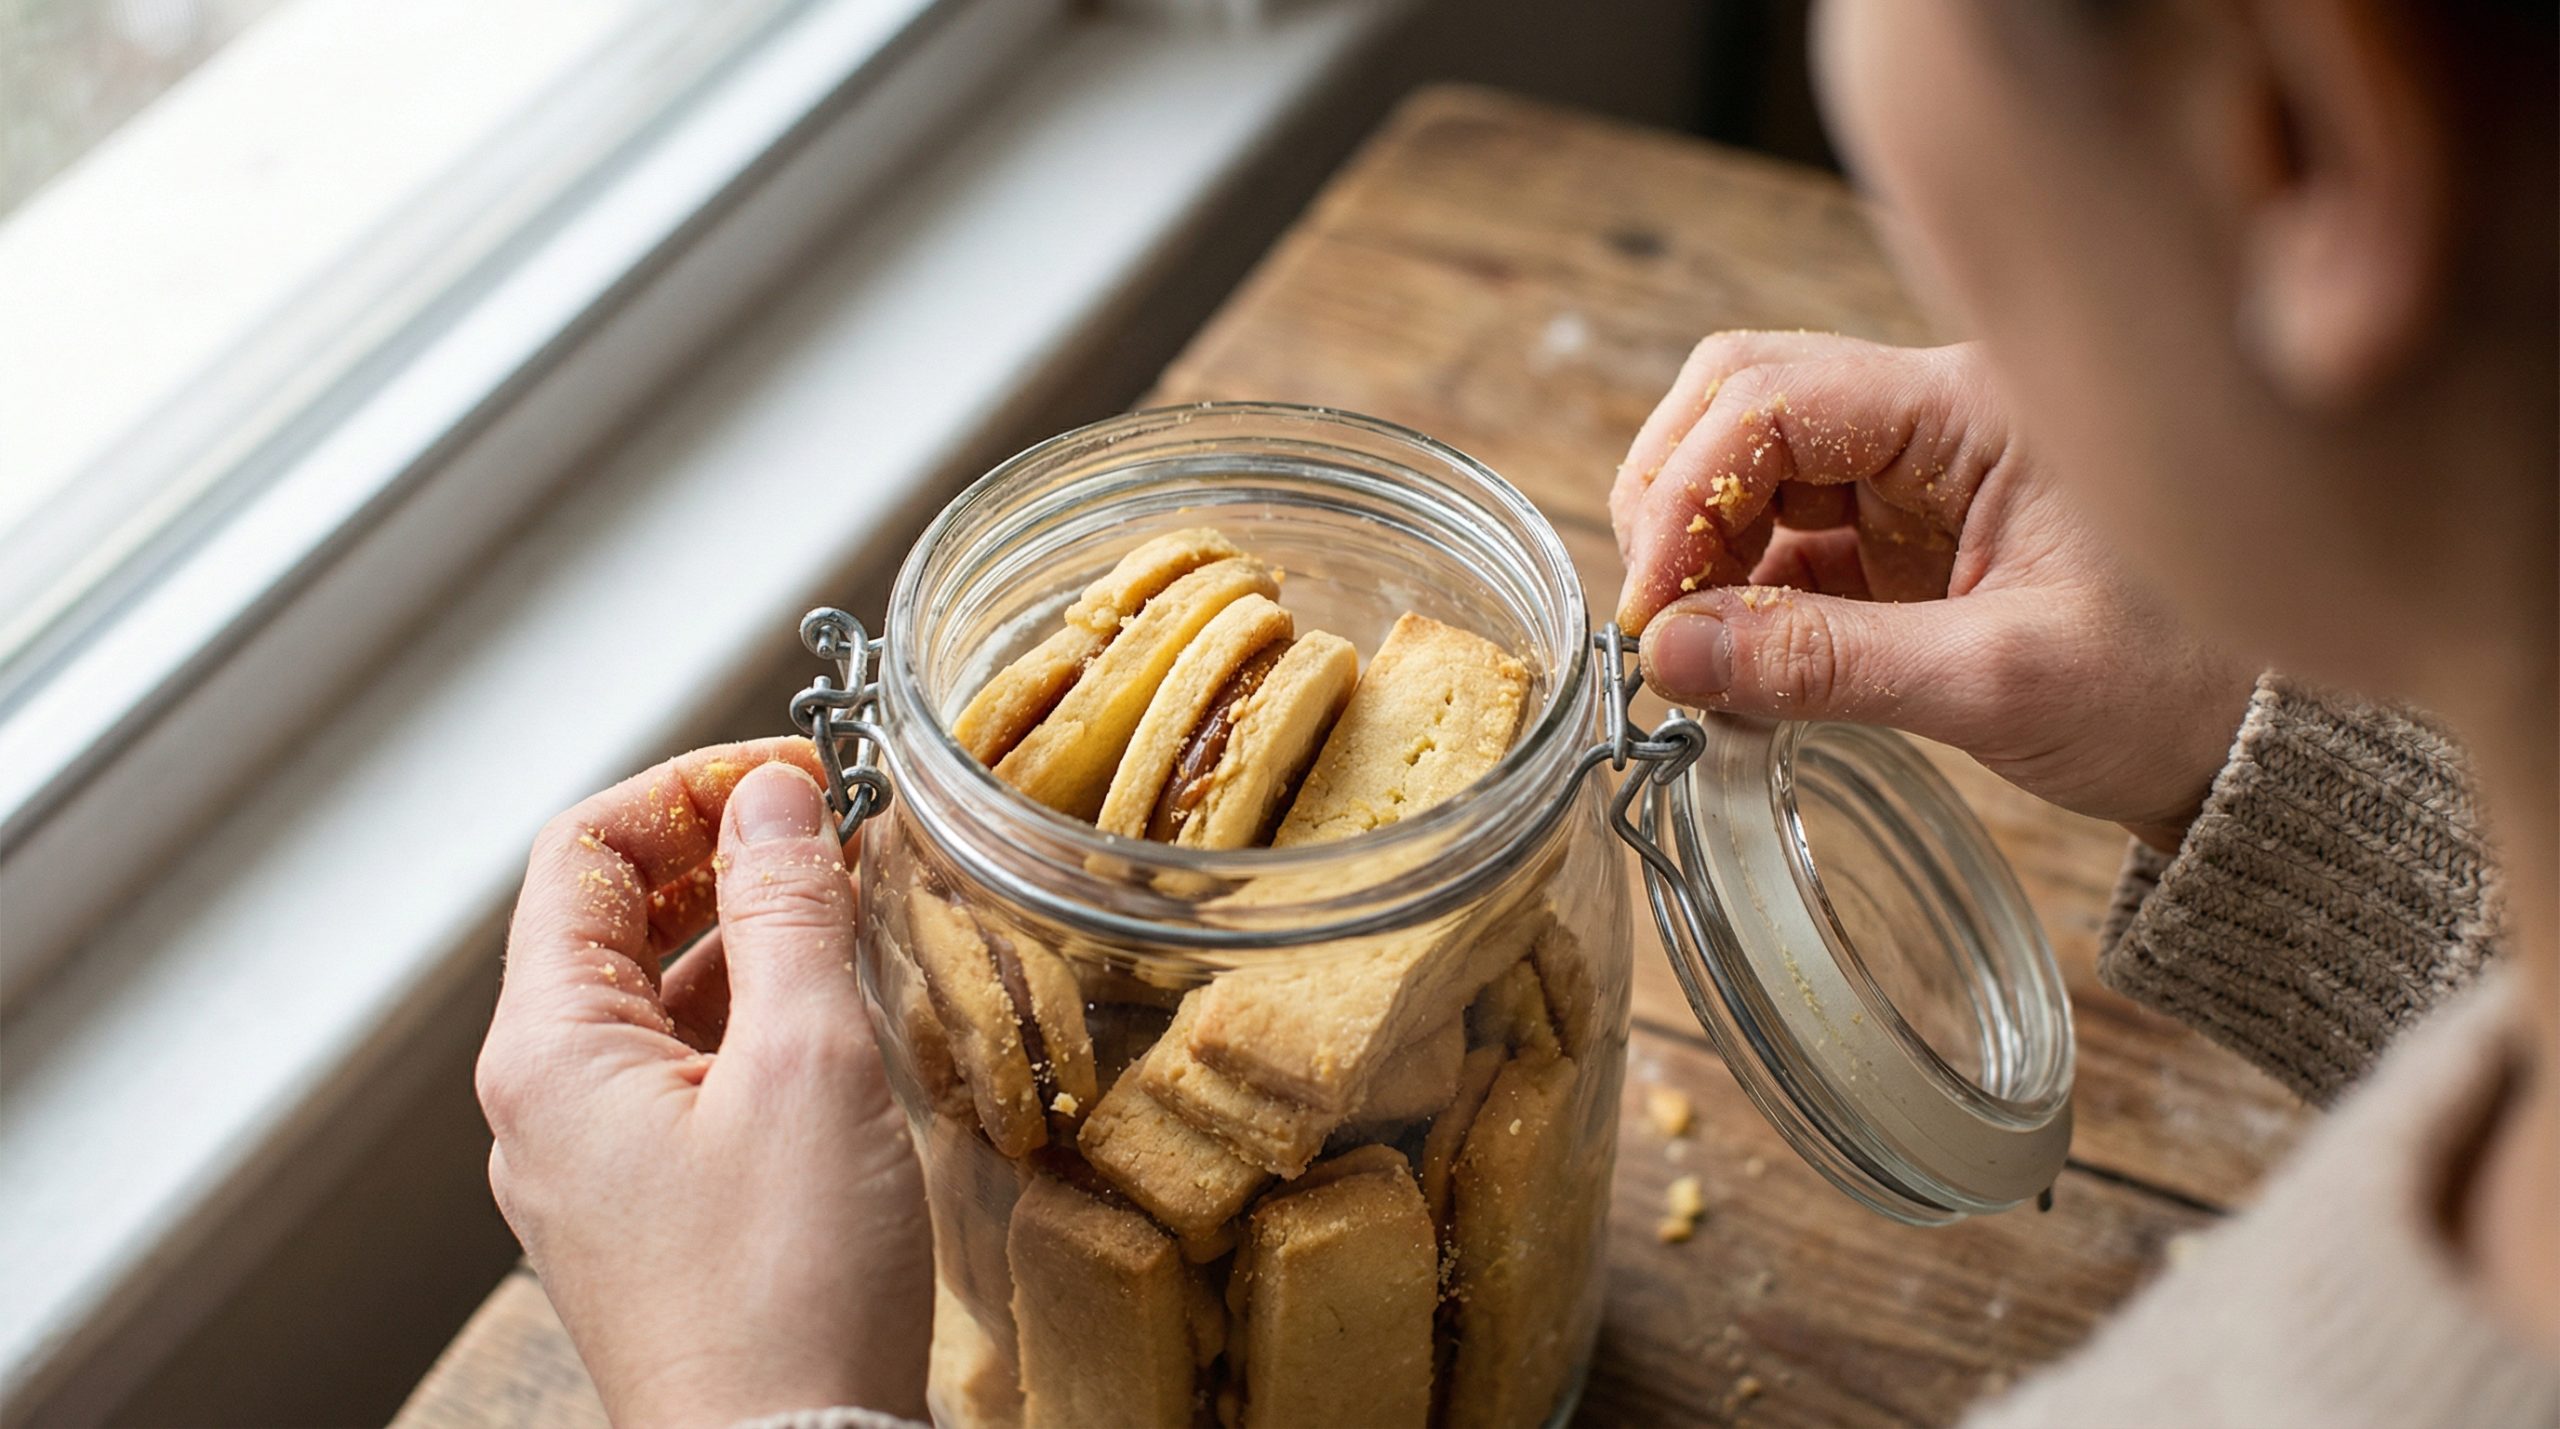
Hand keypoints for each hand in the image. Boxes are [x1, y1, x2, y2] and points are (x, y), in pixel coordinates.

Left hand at [477, 740, 930, 1427]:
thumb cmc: (786, 1290)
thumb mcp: (807, 1065)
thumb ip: (787, 911)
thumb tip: (776, 797)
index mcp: (549, 1052)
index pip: (584, 850)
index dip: (690, 788)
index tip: (796, 773)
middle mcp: (547, 1103)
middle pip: (608, 918)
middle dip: (717, 852)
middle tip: (828, 824)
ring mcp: (592, 1164)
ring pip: (653, 997)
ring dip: (740, 931)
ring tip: (844, 903)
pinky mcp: (649, 1211)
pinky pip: (682, 1071)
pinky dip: (750, 1014)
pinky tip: (830, 1010)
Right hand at [1611, 333, 2254, 847]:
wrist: (2245, 748)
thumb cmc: (2170, 693)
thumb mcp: (1999, 684)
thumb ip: (1828, 666)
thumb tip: (1670, 652)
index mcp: (1976, 407)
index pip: (1772, 396)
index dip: (1687, 494)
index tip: (1652, 608)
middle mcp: (1933, 414)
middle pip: (1739, 398)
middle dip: (1672, 499)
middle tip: (1654, 617)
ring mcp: (1910, 472)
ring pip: (1745, 461)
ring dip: (1693, 545)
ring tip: (1686, 648)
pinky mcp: (1897, 535)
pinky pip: (1779, 535)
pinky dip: (1732, 593)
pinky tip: (1727, 662)